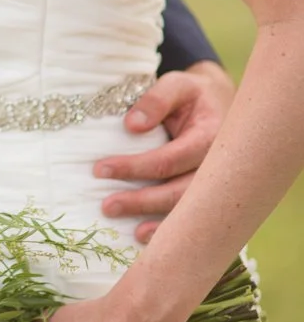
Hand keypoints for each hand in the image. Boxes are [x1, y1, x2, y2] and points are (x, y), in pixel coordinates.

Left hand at [94, 59, 235, 243]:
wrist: (220, 105)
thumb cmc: (193, 95)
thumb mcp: (177, 84)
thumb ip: (156, 99)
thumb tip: (132, 125)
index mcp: (210, 137)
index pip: (169, 159)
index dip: (135, 167)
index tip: (101, 169)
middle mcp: (218, 167)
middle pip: (179, 192)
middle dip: (141, 201)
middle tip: (107, 206)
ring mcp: (218, 185)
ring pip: (189, 210)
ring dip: (157, 223)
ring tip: (128, 230)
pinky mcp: (211, 195)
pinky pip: (194, 216)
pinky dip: (172, 229)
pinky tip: (148, 237)